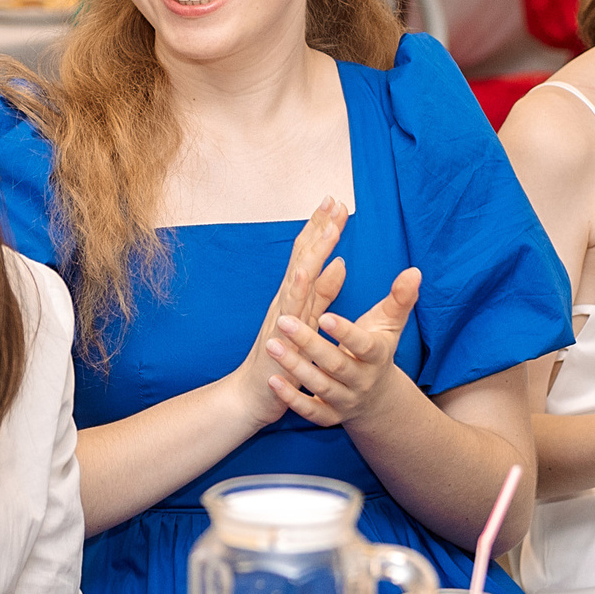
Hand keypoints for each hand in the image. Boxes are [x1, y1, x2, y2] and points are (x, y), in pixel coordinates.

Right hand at [228, 201, 348, 428]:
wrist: (254, 394)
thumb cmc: (283, 358)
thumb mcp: (309, 321)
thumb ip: (324, 293)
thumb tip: (340, 264)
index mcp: (295, 294)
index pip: (309, 253)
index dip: (321, 227)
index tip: (336, 202)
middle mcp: (286, 298)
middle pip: (303, 255)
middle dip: (318, 226)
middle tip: (332, 200)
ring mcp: (282, 315)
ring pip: (299, 275)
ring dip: (313, 250)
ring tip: (329, 226)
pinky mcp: (280, 335)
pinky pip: (290, 309)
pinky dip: (298, 287)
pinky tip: (306, 270)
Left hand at [266, 266, 421, 426]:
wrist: (377, 399)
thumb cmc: (377, 350)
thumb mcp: (389, 324)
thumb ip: (400, 299)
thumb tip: (415, 271)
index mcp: (377, 356)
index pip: (363, 345)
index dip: (345, 332)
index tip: (324, 315)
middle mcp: (362, 380)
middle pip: (336, 364)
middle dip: (309, 343)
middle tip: (283, 321)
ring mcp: (345, 400)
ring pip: (320, 387)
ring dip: (295, 367)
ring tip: (272, 344)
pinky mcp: (329, 416)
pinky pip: (310, 411)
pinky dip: (292, 399)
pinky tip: (272, 380)